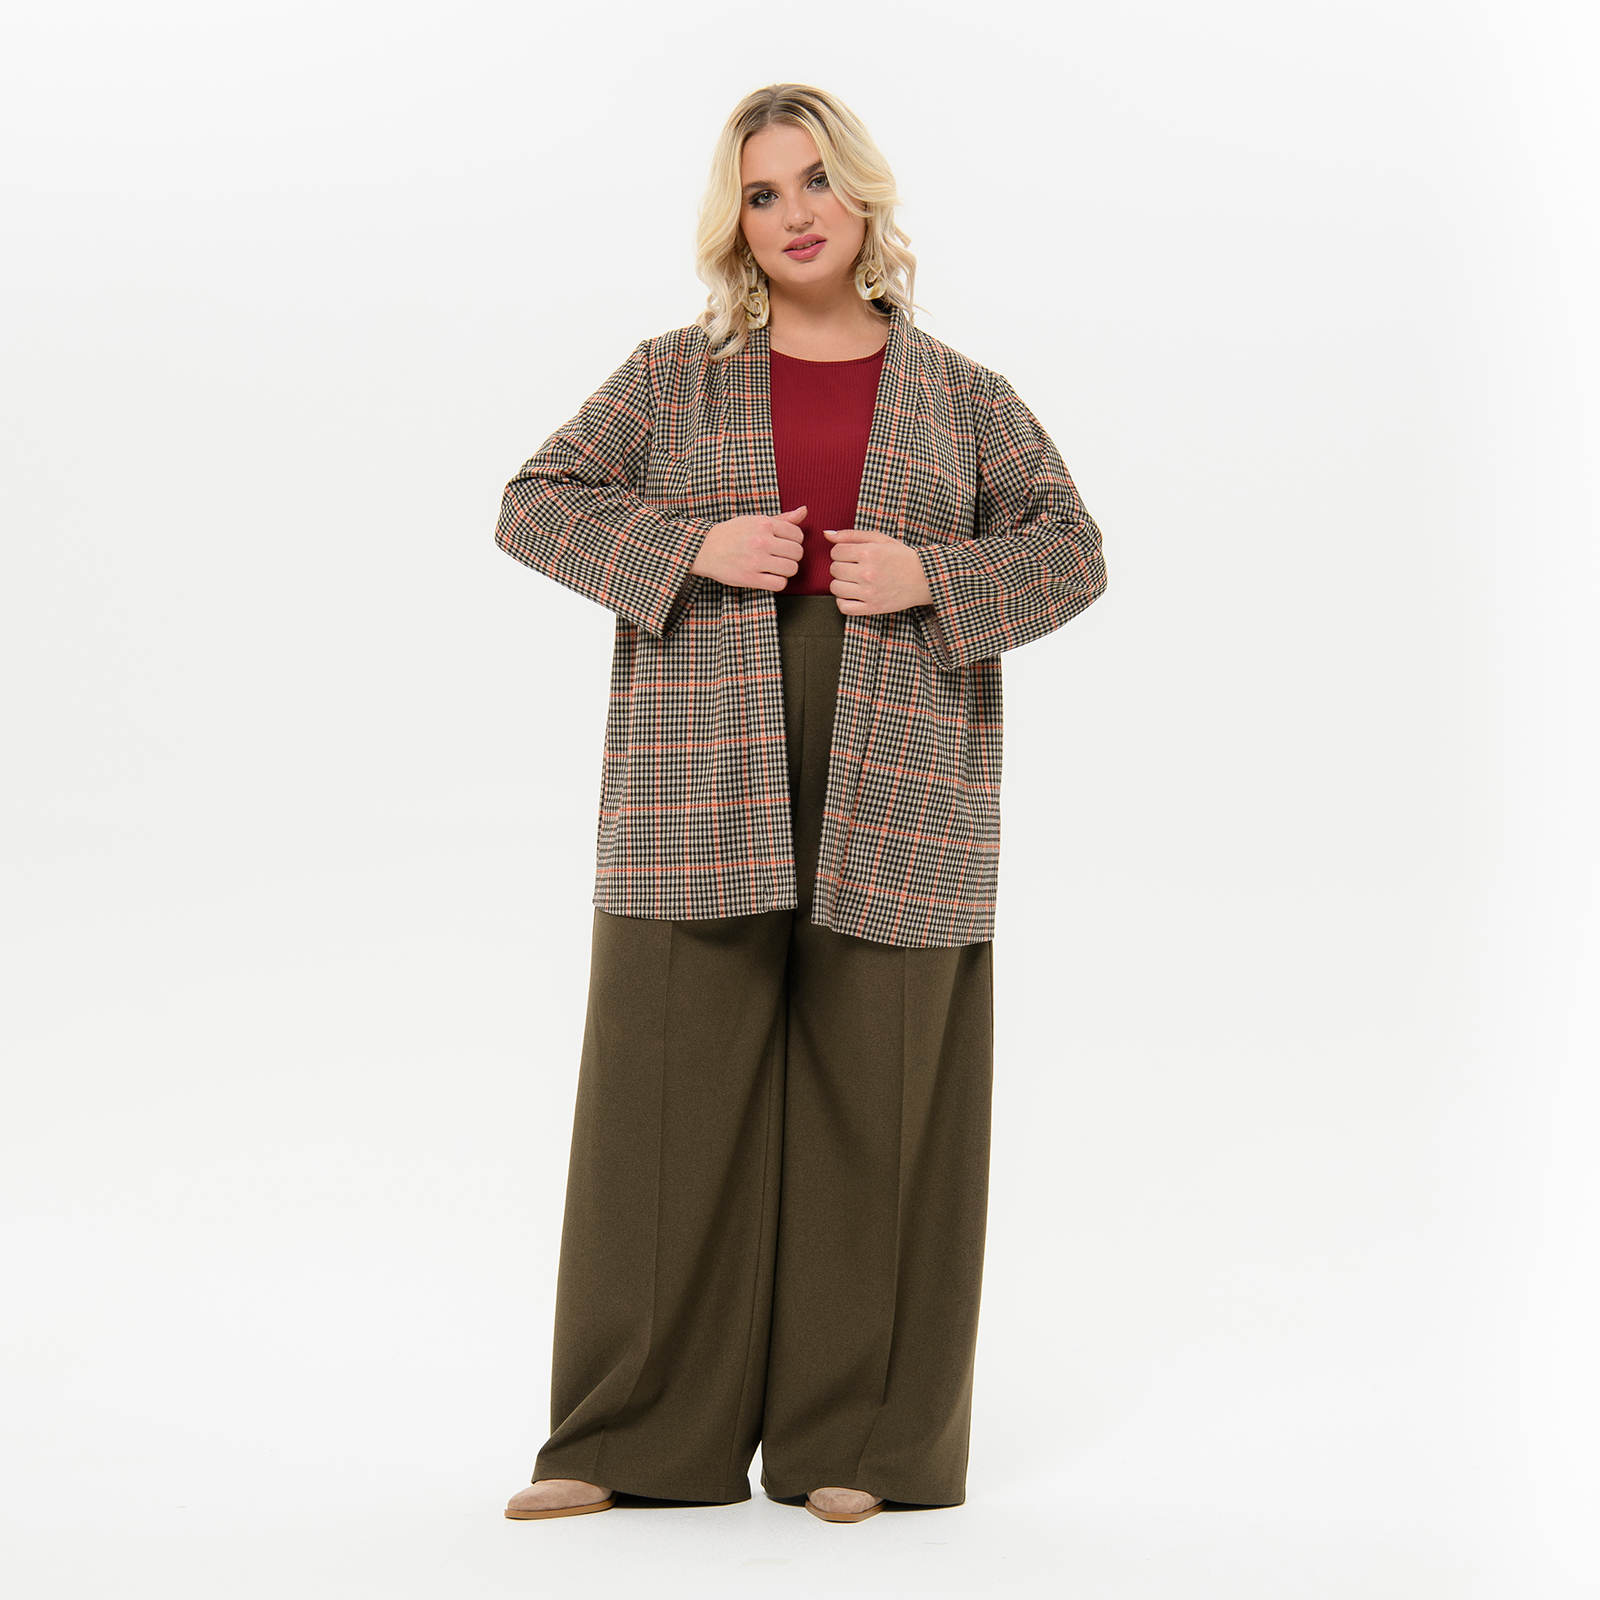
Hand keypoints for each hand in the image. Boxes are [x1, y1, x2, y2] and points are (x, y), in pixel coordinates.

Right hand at [691, 507, 805, 590]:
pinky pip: (780, 584)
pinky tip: (769, 577)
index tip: (784, 545)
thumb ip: (782, 518)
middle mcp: (762, 541)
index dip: (794, 542)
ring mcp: (756, 560)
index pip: (798, 535)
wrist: (704, 549)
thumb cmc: (732, 534)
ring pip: (791, 569)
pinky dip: (778, 582)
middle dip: (792, 557)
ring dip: (786, 570)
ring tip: (775, 567)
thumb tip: (804, 511)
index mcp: (764, 524)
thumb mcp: (756, 520)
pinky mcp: (751, 578)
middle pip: (797, 553)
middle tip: (780, 557)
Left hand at [825, 527, 934, 614]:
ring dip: (841, 583)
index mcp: (868, 553)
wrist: (924, 578)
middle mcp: (867, 573)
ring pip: (835, 587)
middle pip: (834, 569)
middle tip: (854, 567)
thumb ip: (851, 535)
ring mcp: (869, 592)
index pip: (835, 551)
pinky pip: (843, 607)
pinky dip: (843, 601)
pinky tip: (852, 594)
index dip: (840, 552)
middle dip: (841, 566)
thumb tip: (826, 534)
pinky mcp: (872, 607)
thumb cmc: (901, 557)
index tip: (850, 555)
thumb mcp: (880, 539)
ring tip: (853, 581)